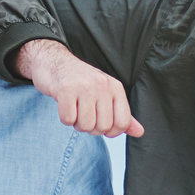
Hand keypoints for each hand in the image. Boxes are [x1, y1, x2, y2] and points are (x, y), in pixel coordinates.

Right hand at [18, 39, 142, 137]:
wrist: (55, 62)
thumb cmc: (82, 82)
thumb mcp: (106, 94)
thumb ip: (123, 114)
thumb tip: (139, 132)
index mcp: (116, 87)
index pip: (122, 123)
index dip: (111, 131)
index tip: (101, 122)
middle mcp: (102, 85)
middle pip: (103, 127)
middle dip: (91, 127)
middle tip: (84, 113)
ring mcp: (84, 87)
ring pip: (85, 126)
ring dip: (77, 124)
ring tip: (75, 109)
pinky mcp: (65, 90)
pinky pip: (68, 120)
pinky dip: (65, 118)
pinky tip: (65, 106)